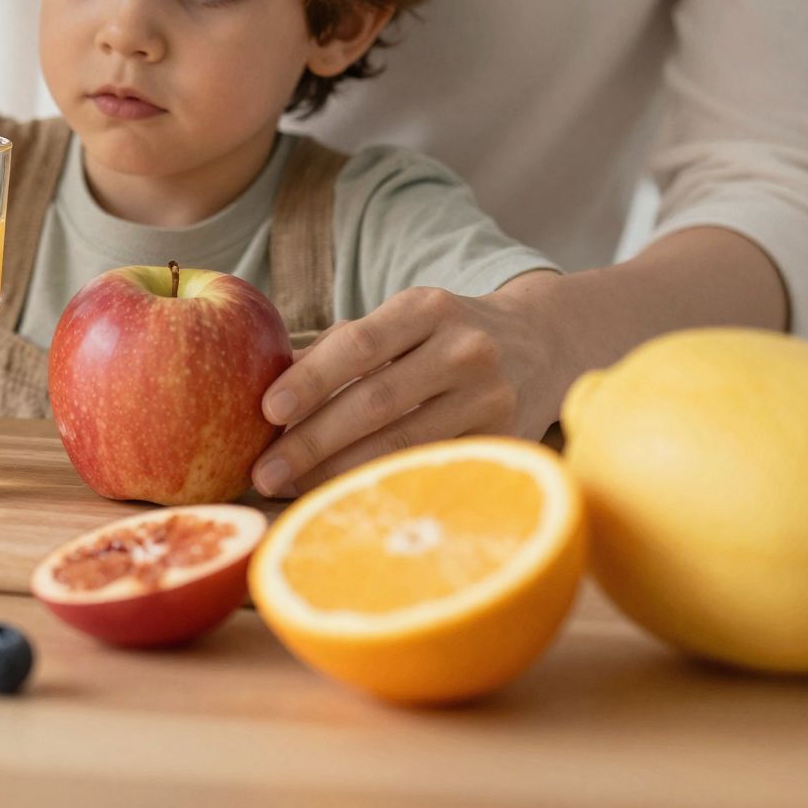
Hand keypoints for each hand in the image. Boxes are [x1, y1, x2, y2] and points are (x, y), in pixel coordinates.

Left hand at [250, 273, 571, 498]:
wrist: (543, 343)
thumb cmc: (443, 335)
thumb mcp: (403, 319)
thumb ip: (343, 346)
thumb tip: (268, 389)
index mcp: (427, 308)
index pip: (358, 345)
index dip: (310, 380)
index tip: (267, 411)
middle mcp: (464, 349)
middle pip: (376, 402)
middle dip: (313, 441)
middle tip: (264, 471)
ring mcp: (491, 397)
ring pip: (404, 443)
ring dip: (340, 471)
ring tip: (292, 490)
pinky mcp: (505, 440)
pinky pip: (433, 468)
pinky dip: (385, 485)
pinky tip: (346, 499)